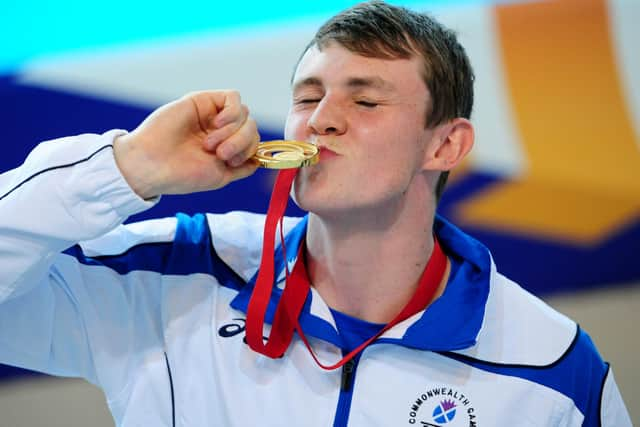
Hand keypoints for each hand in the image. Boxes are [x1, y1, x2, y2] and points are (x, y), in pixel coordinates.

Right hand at [114, 90, 259, 198]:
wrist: (152, 166)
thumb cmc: (181, 175)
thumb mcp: (220, 176)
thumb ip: (243, 168)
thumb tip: (260, 161)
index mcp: (226, 148)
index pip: (254, 141)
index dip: (249, 150)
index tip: (231, 162)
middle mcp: (221, 131)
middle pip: (251, 127)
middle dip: (241, 142)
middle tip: (221, 154)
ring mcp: (212, 115)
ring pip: (245, 114)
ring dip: (234, 132)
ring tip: (210, 144)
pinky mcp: (202, 101)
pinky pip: (233, 98)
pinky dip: (232, 113)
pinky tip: (217, 124)